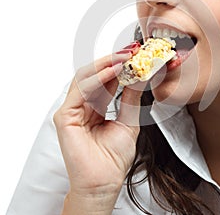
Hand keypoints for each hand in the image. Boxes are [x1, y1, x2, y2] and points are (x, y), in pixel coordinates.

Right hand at [53, 44, 143, 213]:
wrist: (104, 183)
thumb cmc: (113, 158)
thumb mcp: (129, 120)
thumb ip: (131, 98)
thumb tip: (140, 76)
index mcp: (95, 107)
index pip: (106, 80)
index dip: (121, 66)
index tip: (136, 55)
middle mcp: (83, 105)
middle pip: (95, 75)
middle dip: (114, 61)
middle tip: (131, 51)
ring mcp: (72, 109)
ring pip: (86, 77)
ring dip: (106, 65)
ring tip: (125, 57)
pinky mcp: (65, 116)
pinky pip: (81, 90)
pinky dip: (97, 77)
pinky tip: (113, 70)